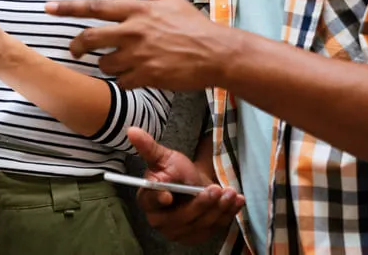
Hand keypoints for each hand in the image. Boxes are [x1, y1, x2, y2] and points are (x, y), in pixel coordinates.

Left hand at [46, 0, 232, 90]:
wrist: (215, 53)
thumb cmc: (193, 24)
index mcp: (137, 10)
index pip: (95, 7)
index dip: (68, 7)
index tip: (48, 8)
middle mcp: (133, 32)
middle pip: (90, 38)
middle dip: (77, 46)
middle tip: (75, 50)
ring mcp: (138, 56)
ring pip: (104, 63)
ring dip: (105, 64)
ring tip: (118, 62)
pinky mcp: (146, 76)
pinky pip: (121, 82)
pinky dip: (123, 80)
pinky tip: (134, 76)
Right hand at [128, 127, 243, 244]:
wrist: (194, 185)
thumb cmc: (176, 172)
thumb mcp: (164, 157)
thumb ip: (148, 147)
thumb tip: (131, 130)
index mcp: (148, 201)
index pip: (151, 202)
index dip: (159, 199)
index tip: (169, 195)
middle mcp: (160, 221)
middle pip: (181, 218)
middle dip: (200, 204)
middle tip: (215, 189)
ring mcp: (179, 232)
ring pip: (200, 224)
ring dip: (217, 209)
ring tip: (230, 193)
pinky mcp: (197, 236)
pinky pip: (214, 229)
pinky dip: (226, 215)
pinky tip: (235, 202)